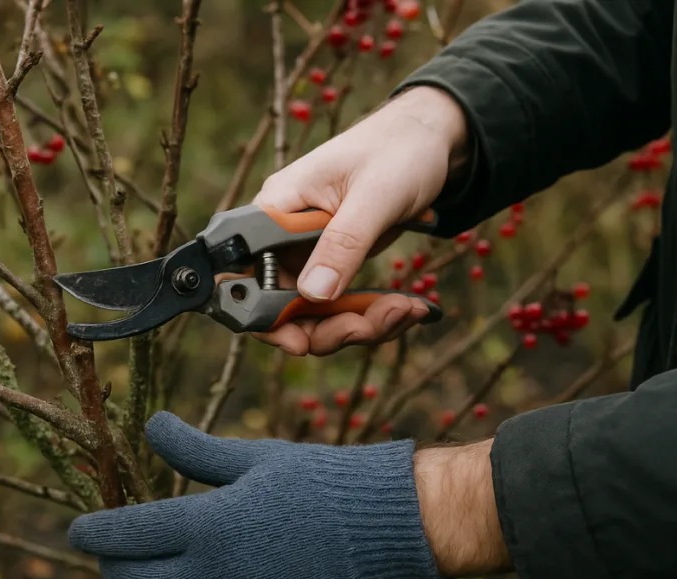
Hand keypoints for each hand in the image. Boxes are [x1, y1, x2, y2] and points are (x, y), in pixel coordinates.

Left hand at [68, 412, 450, 578]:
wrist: (384, 528)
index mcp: (206, 526)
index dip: (94, 533)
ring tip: (154, 571)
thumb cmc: (317, 481)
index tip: (78, 529)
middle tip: (111, 552)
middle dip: (114, 565)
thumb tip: (151, 424)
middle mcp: (214, 576)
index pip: (127, 536)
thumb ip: (194, 449)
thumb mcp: (251, 457)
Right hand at [250, 85, 469, 355]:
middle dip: (326, 327)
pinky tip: (408, 307)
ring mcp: (309, 253)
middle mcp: (283, 236)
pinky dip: (373, 315)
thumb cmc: (401, 151)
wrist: (432, 139)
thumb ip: (342, 244)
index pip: (244, 273)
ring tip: (404, 311)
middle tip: (369, 327)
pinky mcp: (335, 264)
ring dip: (358, 325)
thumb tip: (312, 295)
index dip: (262, 316)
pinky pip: (341, 306)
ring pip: (315, 313)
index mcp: (278, 208)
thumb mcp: (375, 196)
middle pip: (280, 306)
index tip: (299, 342)